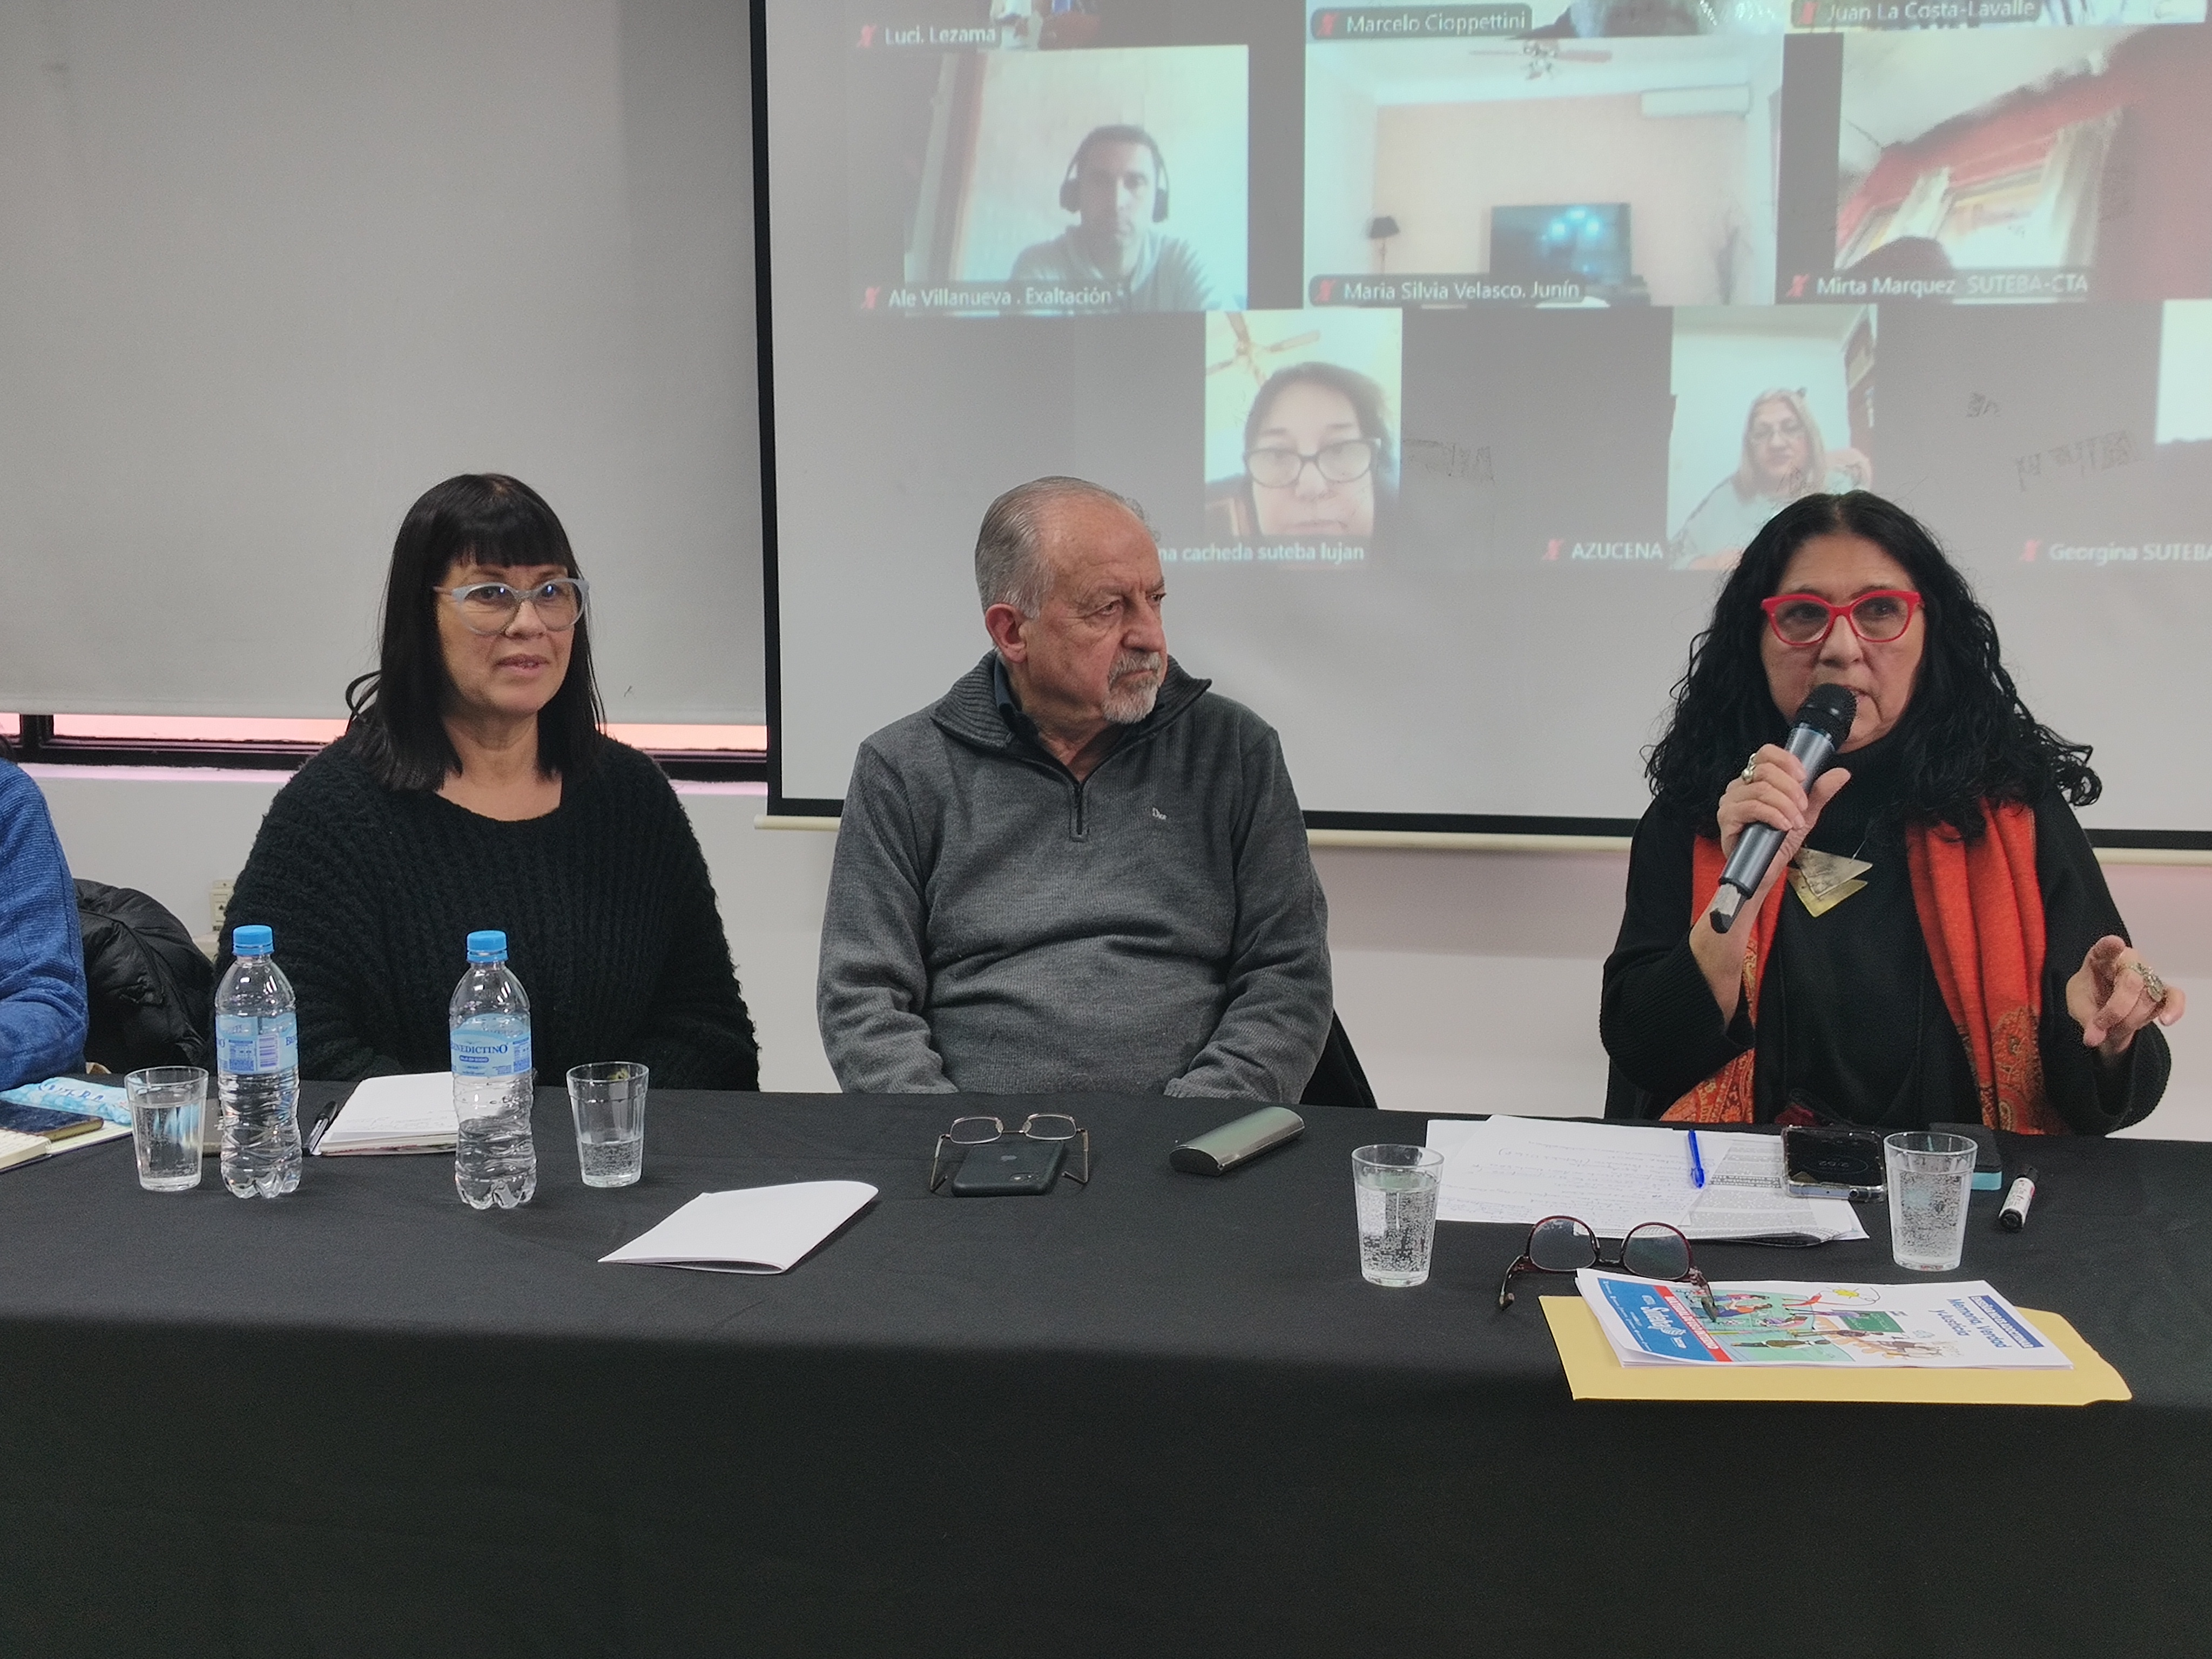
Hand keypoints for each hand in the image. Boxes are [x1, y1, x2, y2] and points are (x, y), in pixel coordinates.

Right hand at [1716, 745, 1852, 911]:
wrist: (1765, 872)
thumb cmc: (1778, 842)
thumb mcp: (1804, 814)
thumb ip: (1819, 792)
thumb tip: (1841, 774)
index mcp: (1756, 779)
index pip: (1766, 753)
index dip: (1787, 760)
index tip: (1804, 777)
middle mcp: (1739, 786)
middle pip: (1765, 770)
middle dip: (1791, 788)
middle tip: (1803, 807)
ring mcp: (1730, 801)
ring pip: (1761, 789)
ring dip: (1785, 805)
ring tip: (1795, 822)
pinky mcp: (1726, 818)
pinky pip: (1752, 807)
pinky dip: (1773, 815)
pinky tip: (1783, 826)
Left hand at [2067, 935, 2184, 1058]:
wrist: (2105, 1011)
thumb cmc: (2090, 998)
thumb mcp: (2078, 1007)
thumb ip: (2086, 1021)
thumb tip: (2094, 1040)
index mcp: (2101, 958)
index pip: (2105, 948)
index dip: (2110, 946)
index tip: (2115, 943)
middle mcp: (2128, 961)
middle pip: (2131, 982)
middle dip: (2117, 1009)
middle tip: (2102, 1025)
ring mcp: (2147, 975)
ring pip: (2147, 997)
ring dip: (2131, 1019)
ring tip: (2115, 1027)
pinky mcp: (2162, 991)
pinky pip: (2174, 997)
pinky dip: (2174, 1008)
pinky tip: (2166, 1020)